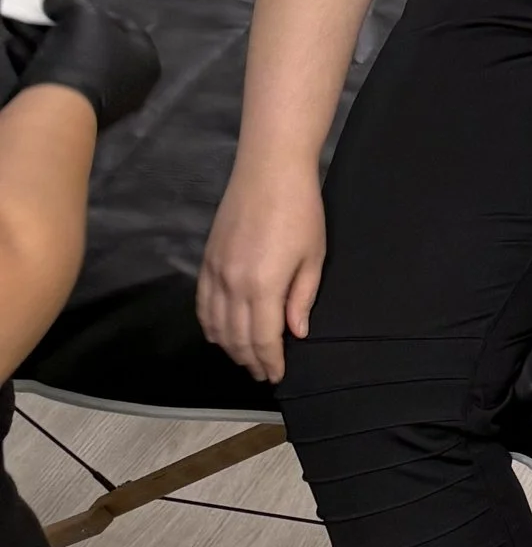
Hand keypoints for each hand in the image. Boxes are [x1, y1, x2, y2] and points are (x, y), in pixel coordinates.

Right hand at [198, 163, 327, 382]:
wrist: (269, 171)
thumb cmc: (301, 211)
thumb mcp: (313, 257)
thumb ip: (301, 299)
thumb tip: (296, 333)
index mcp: (263, 287)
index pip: (263, 339)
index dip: (270, 361)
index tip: (277, 375)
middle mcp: (233, 284)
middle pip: (236, 337)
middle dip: (251, 360)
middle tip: (263, 373)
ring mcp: (215, 272)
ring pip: (215, 325)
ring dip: (229, 347)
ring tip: (246, 358)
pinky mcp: (206, 261)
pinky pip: (202, 303)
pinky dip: (210, 324)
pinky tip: (220, 333)